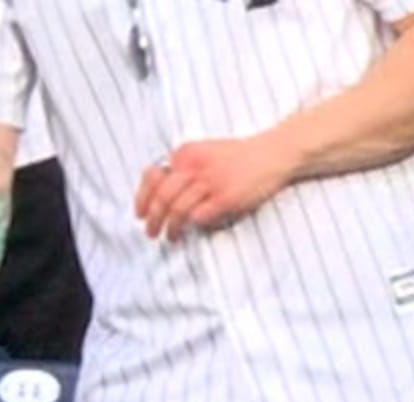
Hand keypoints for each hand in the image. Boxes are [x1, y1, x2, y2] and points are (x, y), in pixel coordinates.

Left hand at [135, 136, 294, 240]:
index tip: (140, 214)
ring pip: (177, 211)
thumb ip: (184, 167)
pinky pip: (199, 218)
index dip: (142, 199)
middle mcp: (194, 166)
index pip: (153, 177)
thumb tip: (160, 193)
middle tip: (150, 232)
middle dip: (153, 219)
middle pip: (162, 197)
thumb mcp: (206, 152)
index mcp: (185, 153)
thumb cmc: (240, 157)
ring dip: (170, 229)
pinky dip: (192, 226)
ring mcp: (210, 182)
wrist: (273, 153)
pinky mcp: (225, 198)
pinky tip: (192, 232)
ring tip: (169, 238)